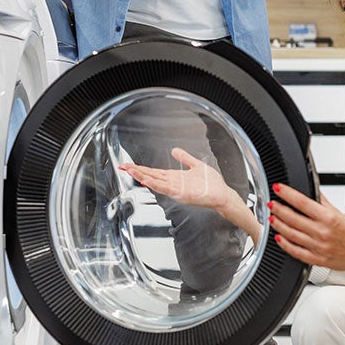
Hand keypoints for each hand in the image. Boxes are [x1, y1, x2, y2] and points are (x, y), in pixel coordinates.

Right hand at [121, 148, 260, 240]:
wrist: (222, 194)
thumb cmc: (212, 184)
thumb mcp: (196, 166)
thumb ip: (185, 158)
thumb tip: (174, 150)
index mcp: (175, 177)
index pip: (154, 172)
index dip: (141, 168)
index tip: (129, 164)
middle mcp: (173, 184)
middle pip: (151, 176)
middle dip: (136, 171)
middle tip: (122, 166)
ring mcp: (176, 190)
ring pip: (155, 182)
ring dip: (142, 176)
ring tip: (129, 170)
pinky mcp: (181, 194)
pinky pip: (166, 188)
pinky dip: (155, 185)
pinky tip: (146, 180)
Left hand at [269, 183, 344, 270]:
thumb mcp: (337, 212)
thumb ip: (321, 201)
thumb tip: (309, 189)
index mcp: (328, 217)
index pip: (302, 202)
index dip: (287, 194)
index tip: (278, 188)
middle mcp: (322, 232)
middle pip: (293, 218)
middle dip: (278, 209)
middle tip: (271, 203)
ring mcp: (318, 246)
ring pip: (291, 234)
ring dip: (278, 225)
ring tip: (271, 217)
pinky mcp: (316, 259)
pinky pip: (296, 252)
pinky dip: (285, 244)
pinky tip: (278, 237)